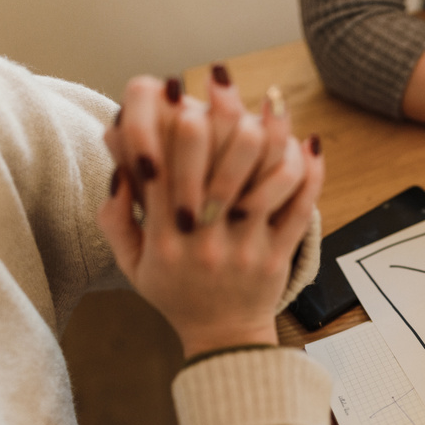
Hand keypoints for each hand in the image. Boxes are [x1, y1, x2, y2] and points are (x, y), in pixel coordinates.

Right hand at [99, 71, 323, 356]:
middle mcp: (203, 244)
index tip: (174, 92)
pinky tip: (309, 144)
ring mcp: (245, 251)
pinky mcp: (278, 258)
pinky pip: (299, 212)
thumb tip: (119, 165)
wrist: (223, 338)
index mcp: (163, 241)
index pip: (162, 177)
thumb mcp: (131, 264)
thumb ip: (116, 218)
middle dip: (219, 126)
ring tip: (272, 103)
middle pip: (216, 176)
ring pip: (264, 188)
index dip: (166, 131)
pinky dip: (308, 177)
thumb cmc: (174, 292)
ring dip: (272, 142)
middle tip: (222, 86)